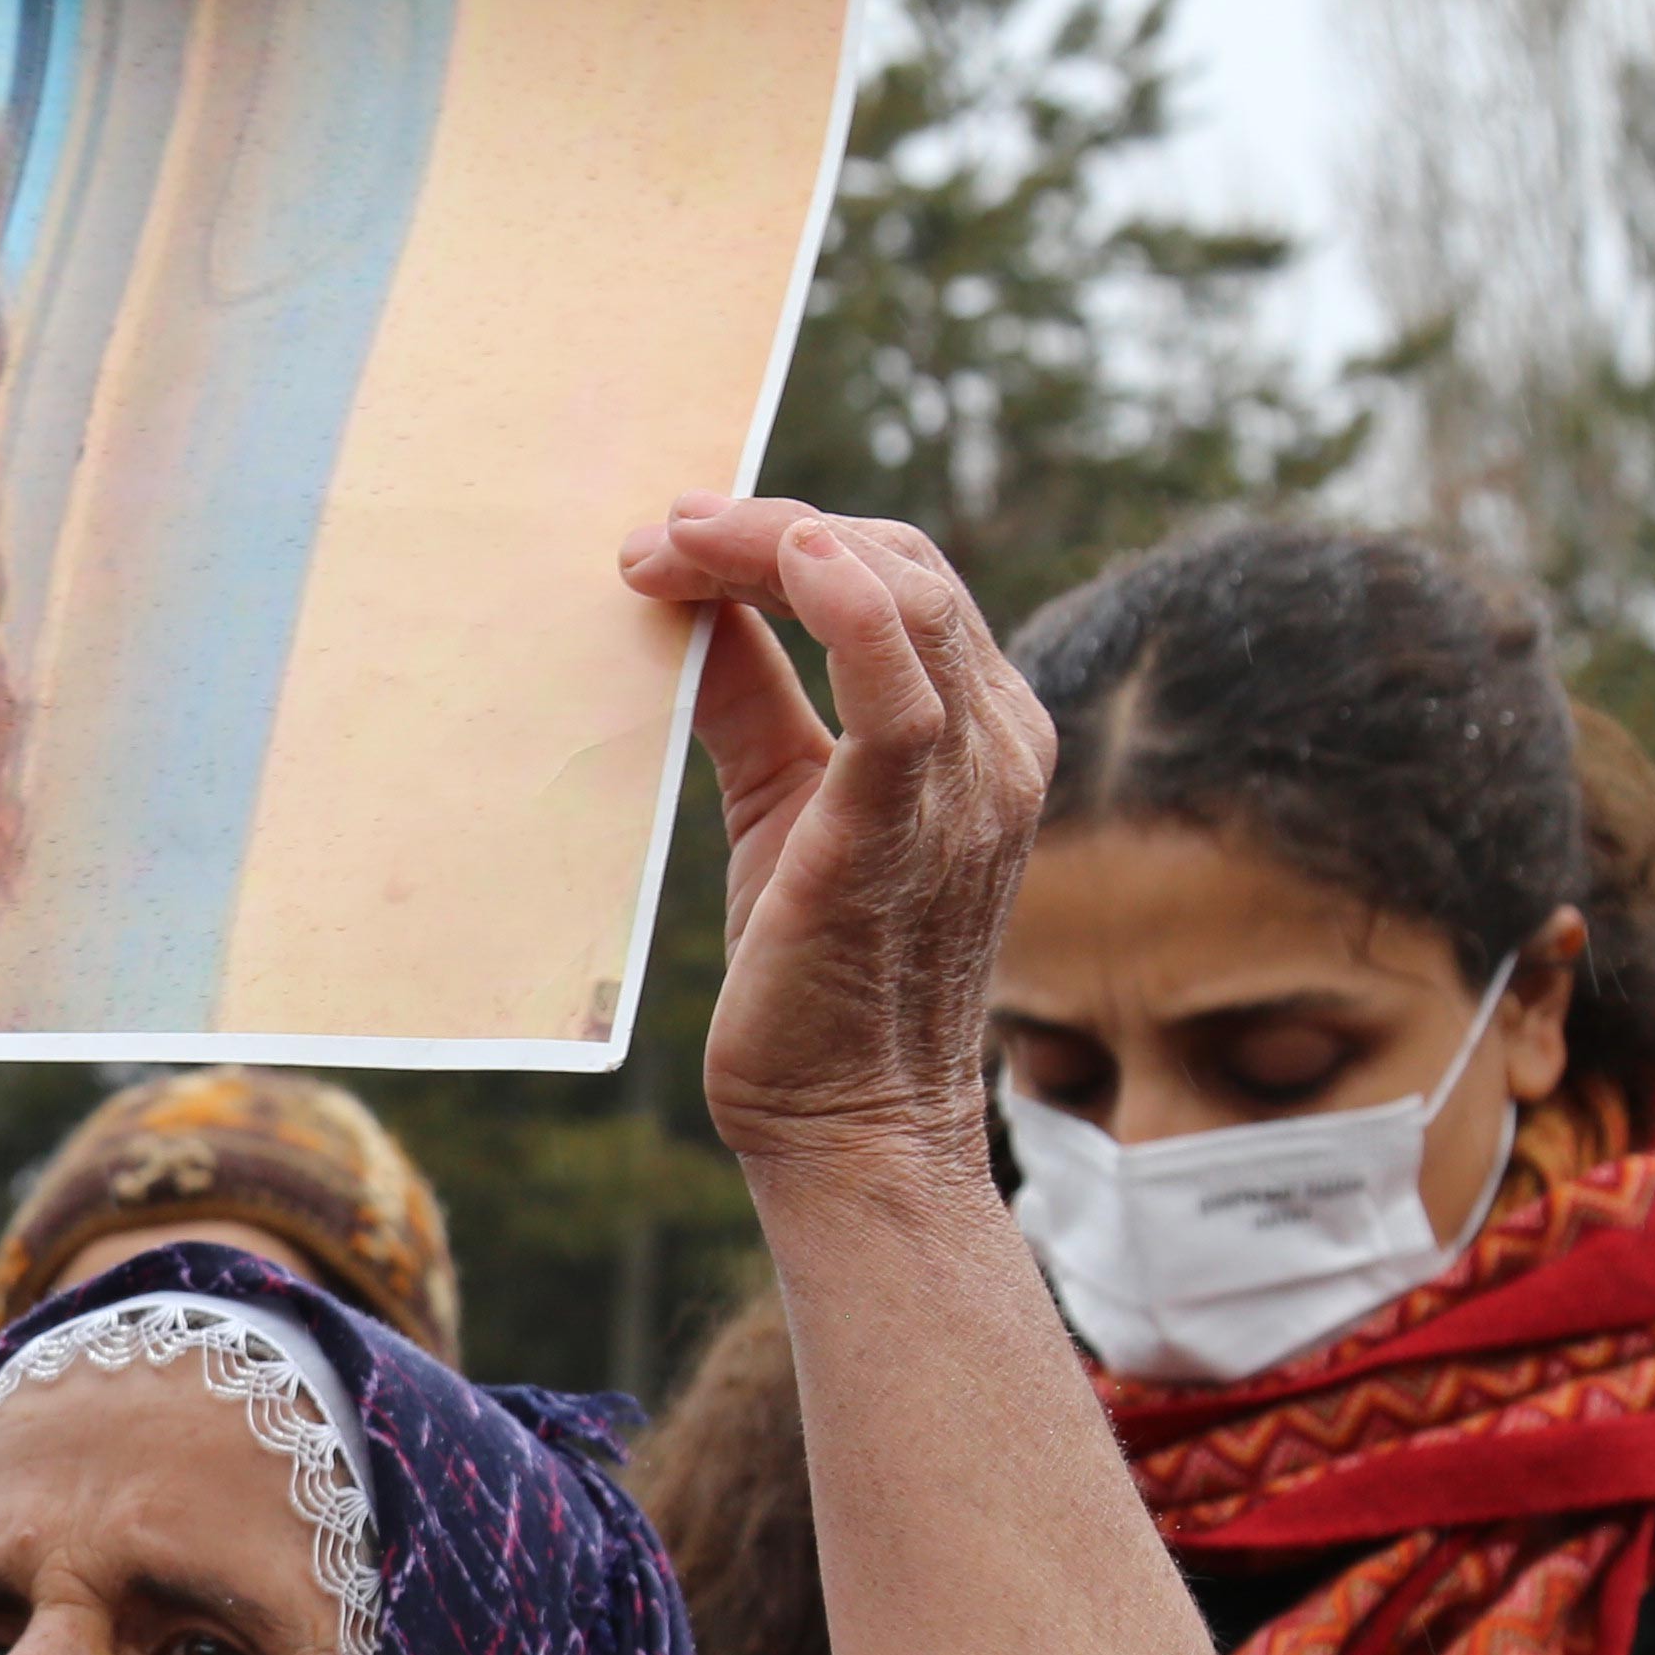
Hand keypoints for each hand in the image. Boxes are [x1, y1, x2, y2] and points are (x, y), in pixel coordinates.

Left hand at [620, 496, 1055, 1194]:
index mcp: (978, 732)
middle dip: (772, 529)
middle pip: (902, 567)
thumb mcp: (778, 805)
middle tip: (656, 533)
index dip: (787, 538)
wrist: (848, 1125)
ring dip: (779, 542)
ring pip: (903, 597)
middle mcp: (997, 744)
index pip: (899, 581)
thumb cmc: (813, 979)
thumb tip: (692, 607)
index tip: (674, 540)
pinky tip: (784, 555)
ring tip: (675, 538)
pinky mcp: (910, 826)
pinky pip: (900, 685)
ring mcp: (969, 782)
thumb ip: (752, 701)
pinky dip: (844, 602)